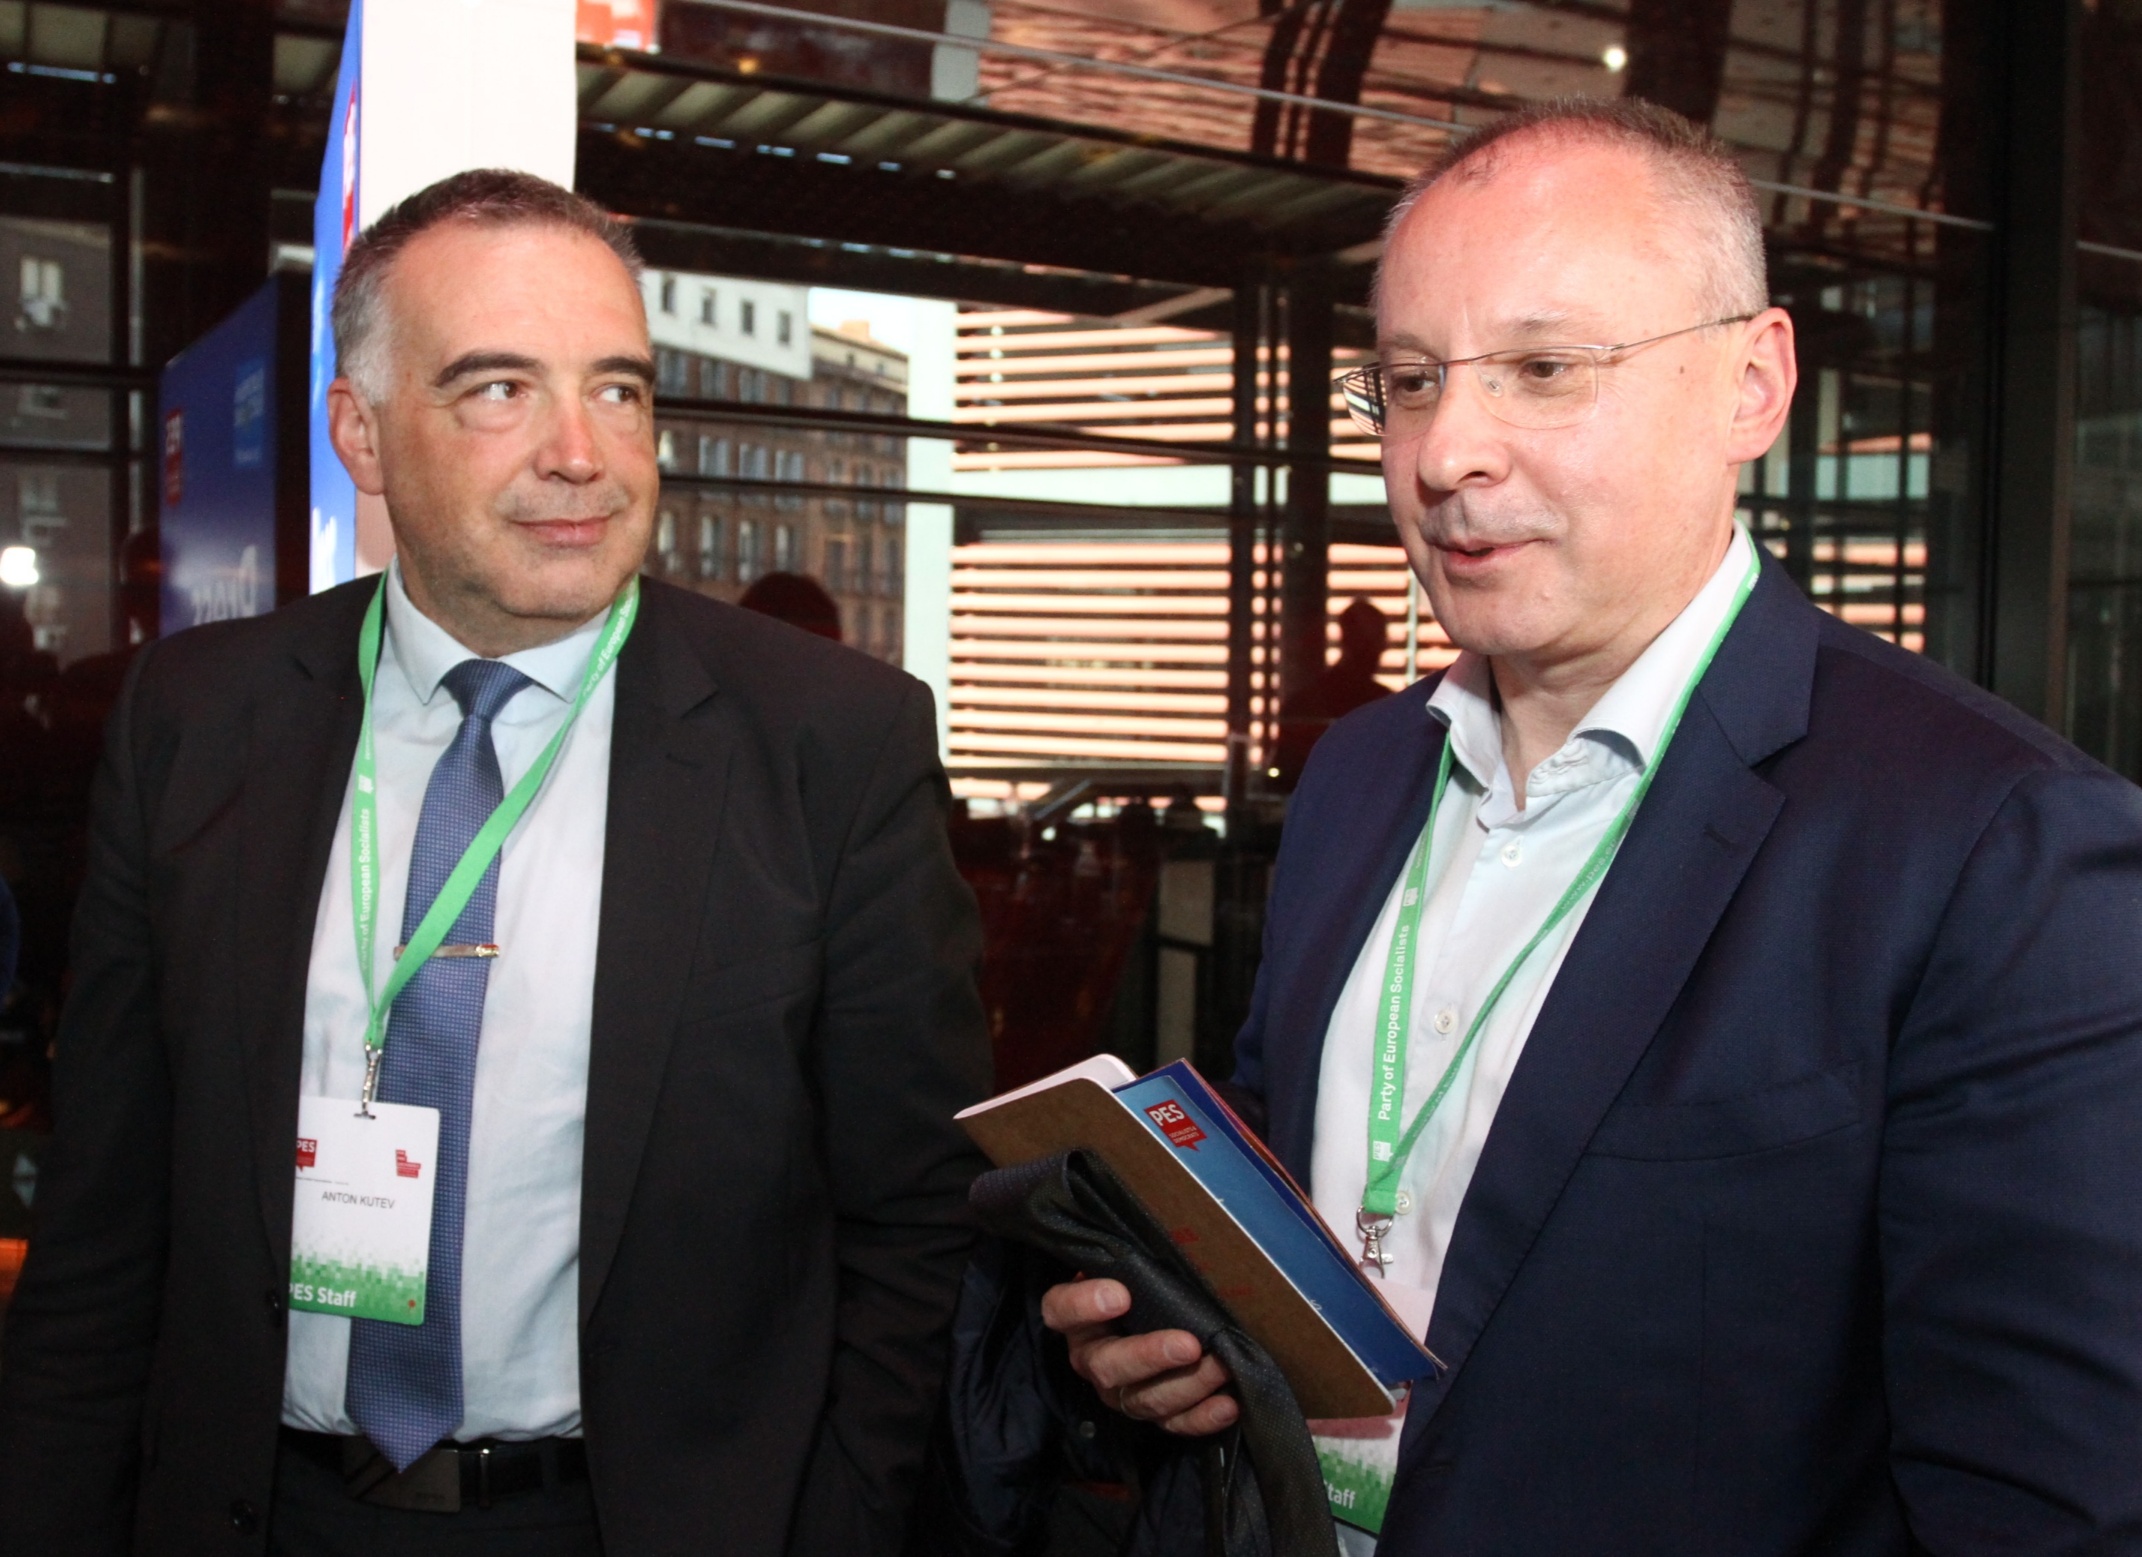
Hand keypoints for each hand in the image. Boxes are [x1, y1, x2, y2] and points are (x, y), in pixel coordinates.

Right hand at [1040, 1277, 1238, 1435]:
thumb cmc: (1138, 1286)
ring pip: (1144, 1401)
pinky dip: (1201, 1419)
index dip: (1085, 1305)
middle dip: (1150, 1356)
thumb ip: (1131, 1262)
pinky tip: (1227, 1405)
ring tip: (1221, 1367)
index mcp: (1078, 1319)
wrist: (1150, 1316)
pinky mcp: (1152, 1414)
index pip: (1062, 1310)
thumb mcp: (1126, 1269)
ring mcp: (1120, 1393)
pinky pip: (1173, 1425)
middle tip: (1189, 1344)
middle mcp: (1092, 1360)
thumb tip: (1160, 1247)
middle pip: (1108, 1366)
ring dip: (1187, 1386)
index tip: (1120, 1295)